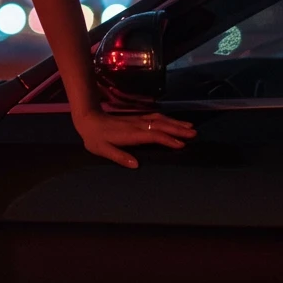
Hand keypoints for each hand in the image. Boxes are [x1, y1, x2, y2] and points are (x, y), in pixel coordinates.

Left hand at [73, 110, 195, 168]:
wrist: (88, 120)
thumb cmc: (95, 138)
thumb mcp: (103, 150)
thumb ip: (119, 157)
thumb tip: (135, 165)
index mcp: (130, 134)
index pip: (152, 135)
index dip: (167, 139)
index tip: (181, 144)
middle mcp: (137, 125)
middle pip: (160, 125)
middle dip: (178, 129)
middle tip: (194, 133)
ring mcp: (137, 120)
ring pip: (159, 120)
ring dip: (175, 123)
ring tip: (191, 127)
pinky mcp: (137, 118)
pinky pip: (155, 118)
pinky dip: (167, 119)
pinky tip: (175, 122)